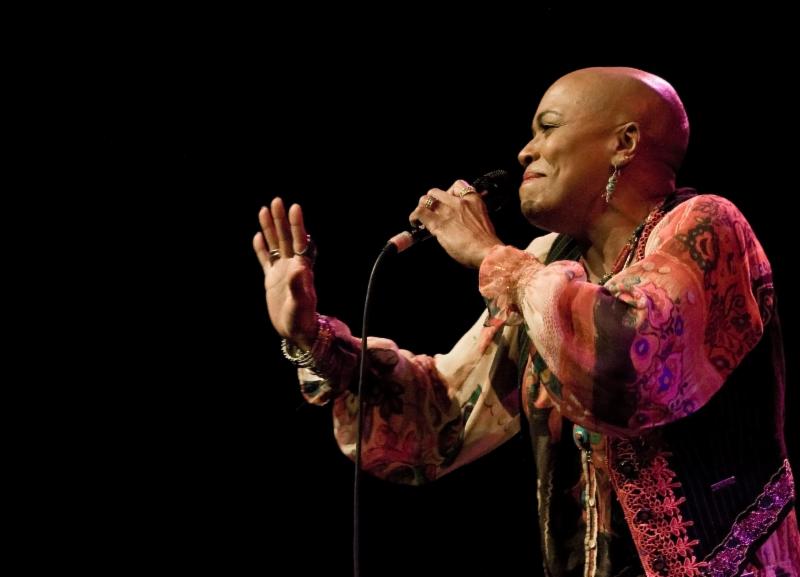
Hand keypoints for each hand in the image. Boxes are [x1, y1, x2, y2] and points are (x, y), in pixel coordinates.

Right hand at [253, 198, 317, 348]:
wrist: (296, 332)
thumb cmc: (301, 320)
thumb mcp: (300, 304)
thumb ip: (299, 286)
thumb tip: (299, 266)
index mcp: (301, 269)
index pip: (300, 241)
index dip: (297, 224)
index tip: (295, 207)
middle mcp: (292, 266)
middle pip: (286, 238)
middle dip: (281, 220)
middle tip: (277, 201)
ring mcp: (281, 272)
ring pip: (275, 245)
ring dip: (271, 228)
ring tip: (264, 209)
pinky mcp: (272, 280)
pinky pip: (266, 260)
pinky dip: (261, 248)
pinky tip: (258, 236)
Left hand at [408, 179, 503, 267]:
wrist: (486, 251)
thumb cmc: (486, 242)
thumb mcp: (482, 220)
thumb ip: (471, 215)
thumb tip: (460, 220)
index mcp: (473, 200)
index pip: (458, 185)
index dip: (449, 192)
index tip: (446, 200)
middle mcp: (459, 202)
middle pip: (437, 192)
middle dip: (432, 200)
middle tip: (431, 210)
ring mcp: (448, 212)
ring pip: (425, 200)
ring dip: (421, 208)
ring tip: (420, 216)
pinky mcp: (438, 223)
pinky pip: (420, 213)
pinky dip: (415, 216)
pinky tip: (415, 222)